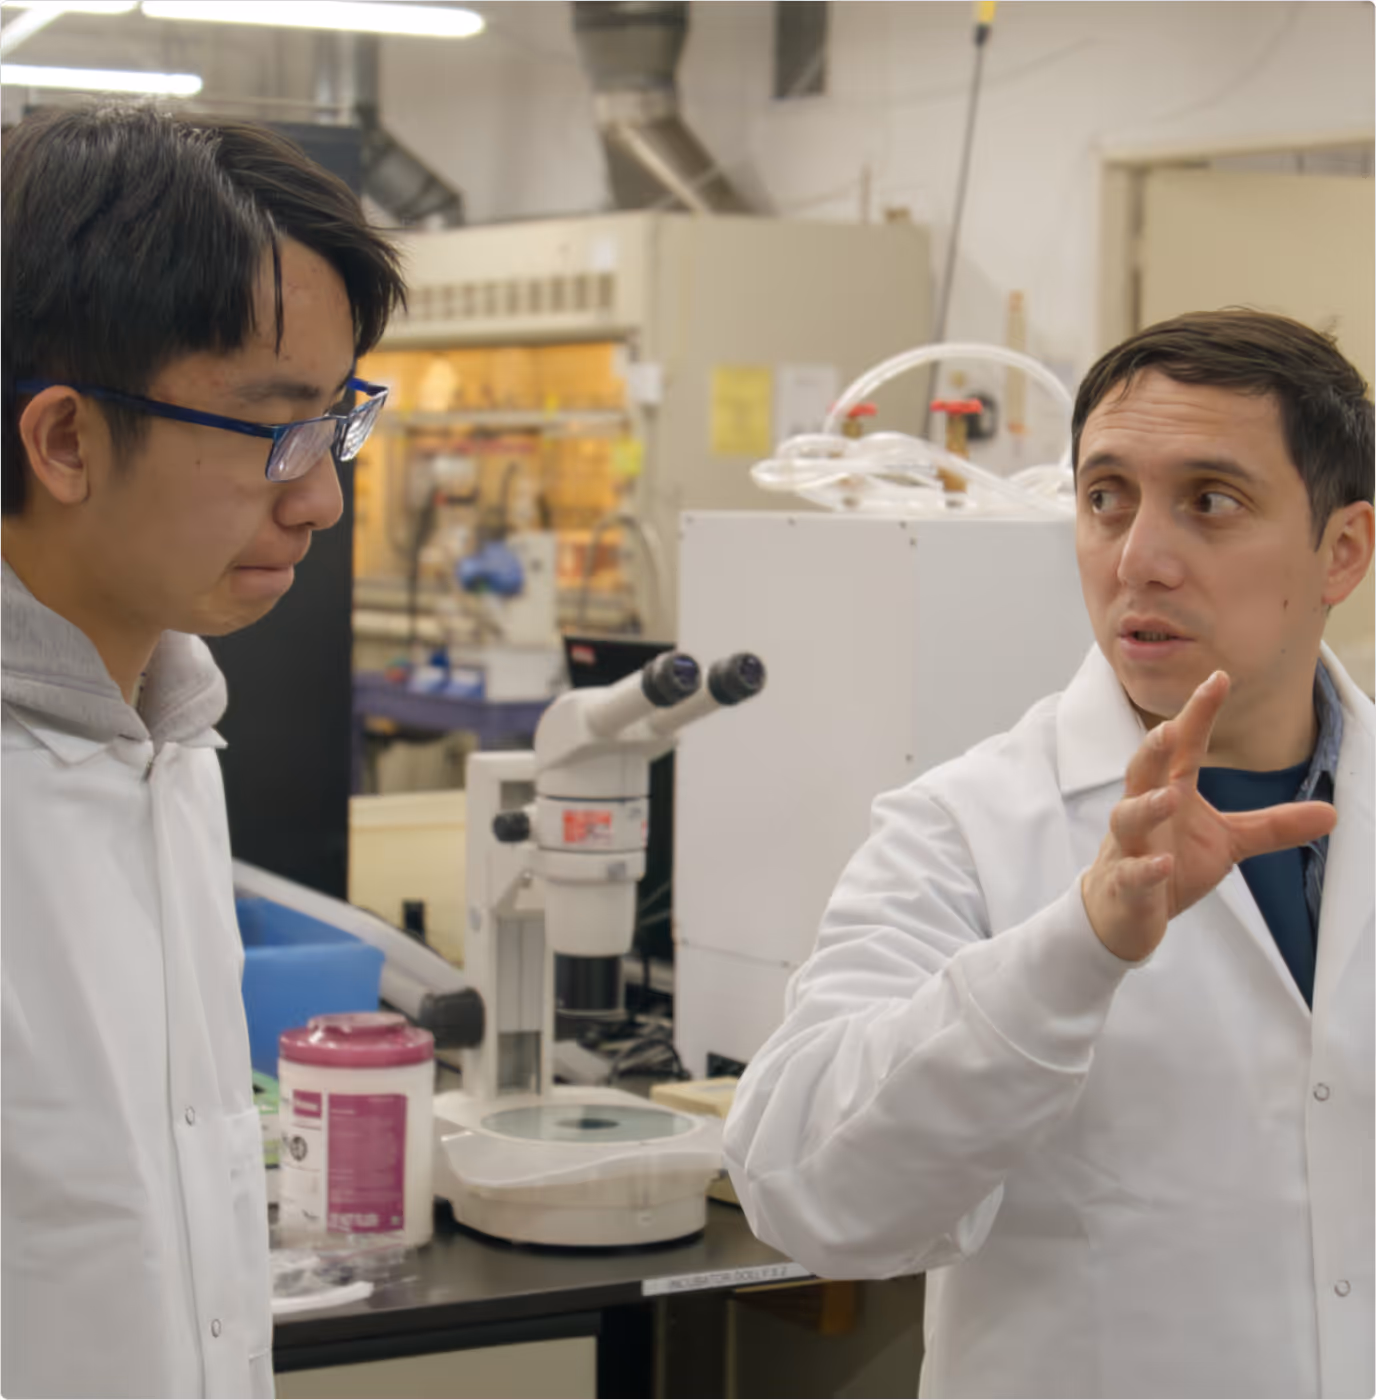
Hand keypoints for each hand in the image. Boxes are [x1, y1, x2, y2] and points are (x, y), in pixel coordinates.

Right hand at [1081, 671, 1336, 962]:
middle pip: (1142, 772)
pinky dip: (1143, 868)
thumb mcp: (1227, 842)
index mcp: (1170, 792)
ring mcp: (1129, 846)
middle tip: (1171, 729)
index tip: (1218, 679)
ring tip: (1171, 797)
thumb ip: (1272, 825)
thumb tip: (1332, 812)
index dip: (1198, 715)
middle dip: (1153, 750)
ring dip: (1148, 806)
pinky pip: (1130, 873)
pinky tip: (1161, 864)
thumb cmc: (1168, 861)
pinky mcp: (1124, 883)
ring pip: (1128, 817)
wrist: (1122, 911)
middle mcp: (1144, 811)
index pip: (1183, 748)